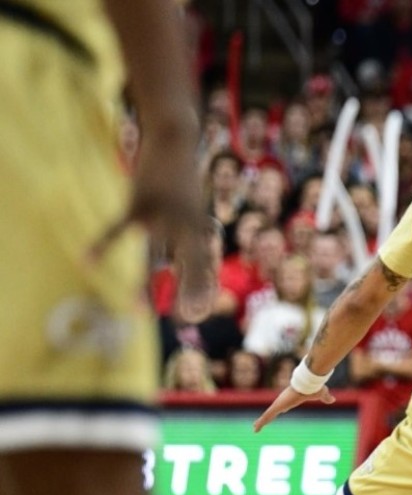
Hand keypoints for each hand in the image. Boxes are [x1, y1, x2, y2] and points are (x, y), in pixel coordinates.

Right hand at [90, 127, 215, 323]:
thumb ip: (192, 233)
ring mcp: (161, 214)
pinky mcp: (138, 203)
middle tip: (186, 318)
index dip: (203, 287)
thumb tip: (191, 259)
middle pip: (188, 264)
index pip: (204, 263)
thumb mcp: (194, 207)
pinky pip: (116, 229)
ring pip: (152, 255)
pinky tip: (86, 260)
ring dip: (144, 282)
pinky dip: (102, 244)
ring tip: (137, 309)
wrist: (176, 140)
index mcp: (199, 228)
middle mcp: (185, 225)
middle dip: (187, 290)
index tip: (199, 312)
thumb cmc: (184, 179)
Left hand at [253, 386, 336, 431]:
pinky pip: (267, 416)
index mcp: (292, 398)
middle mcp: (284, 401)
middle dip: (268, 416)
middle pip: (274, 411)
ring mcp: (279, 404)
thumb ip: (325, 397)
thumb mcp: (321, 394)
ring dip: (261, 422)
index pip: (285, 405)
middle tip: (262, 422)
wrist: (309, 383)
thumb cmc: (314, 387)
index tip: (280, 411)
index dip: (281, 409)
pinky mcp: (278, 406)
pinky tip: (255, 429)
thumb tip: (332, 399)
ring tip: (255, 429)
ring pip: (268, 415)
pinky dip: (261, 422)